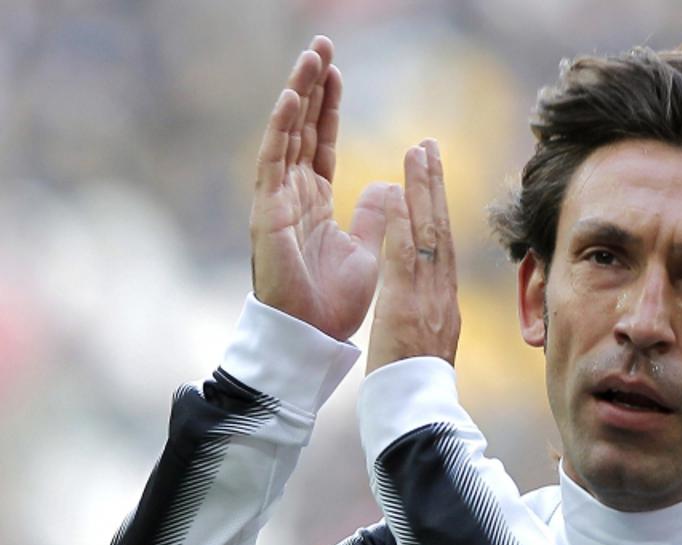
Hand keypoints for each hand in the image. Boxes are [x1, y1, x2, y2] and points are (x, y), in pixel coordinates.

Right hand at [250, 36, 390, 340]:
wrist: (313, 336)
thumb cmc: (334, 302)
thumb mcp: (366, 249)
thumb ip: (371, 215)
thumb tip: (385, 184)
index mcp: (314, 202)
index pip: (321, 142)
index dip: (328, 107)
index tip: (338, 70)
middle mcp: (292, 195)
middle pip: (302, 129)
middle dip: (311, 86)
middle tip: (321, 45)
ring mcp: (277, 202)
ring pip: (287, 135)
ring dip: (299, 95)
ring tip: (311, 56)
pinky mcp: (269, 214)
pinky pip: (274, 163)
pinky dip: (283, 129)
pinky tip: (294, 98)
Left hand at [366, 139, 460, 372]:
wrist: (418, 417)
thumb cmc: (415, 391)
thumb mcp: (426, 347)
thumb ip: (426, 318)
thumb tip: (427, 304)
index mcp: (443, 305)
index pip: (442, 248)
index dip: (437, 209)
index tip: (431, 177)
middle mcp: (443, 296)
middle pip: (442, 231)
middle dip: (434, 187)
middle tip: (428, 146)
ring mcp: (430, 300)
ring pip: (429, 236)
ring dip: (422, 191)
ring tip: (417, 153)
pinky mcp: (409, 308)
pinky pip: (408, 260)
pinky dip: (406, 226)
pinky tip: (400, 195)